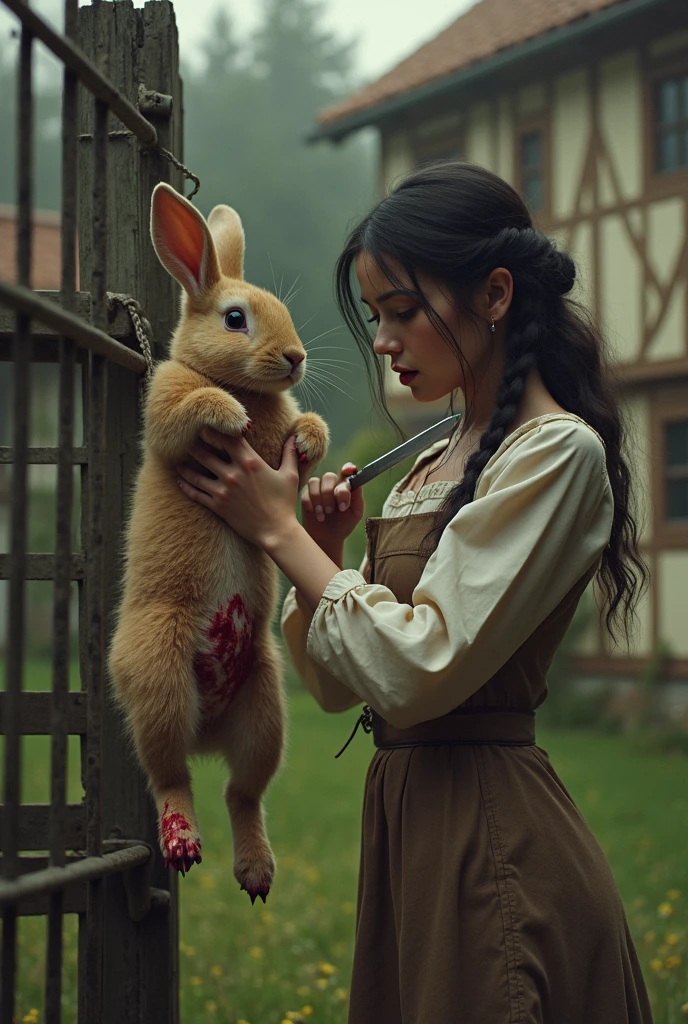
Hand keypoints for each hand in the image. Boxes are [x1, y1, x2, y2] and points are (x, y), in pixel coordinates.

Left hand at [175, 428, 300, 548]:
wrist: (276, 532)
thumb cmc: (284, 503)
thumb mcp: (290, 476)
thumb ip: (290, 454)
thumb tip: (294, 438)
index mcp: (250, 462)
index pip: (227, 438)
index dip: (215, 429)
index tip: (207, 426)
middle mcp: (233, 473)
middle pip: (205, 453)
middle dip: (194, 445)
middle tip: (186, 440)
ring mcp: (223, 490)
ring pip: (195, 474)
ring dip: (185, 466)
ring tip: (178, 461)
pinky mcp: (217, 506)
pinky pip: (195, 494)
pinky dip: (185, 486)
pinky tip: (179, 480)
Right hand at [301, 462, 363, 551]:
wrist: (328, 539)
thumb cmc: (344, 525)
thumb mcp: (355, 513)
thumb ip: (357, 498)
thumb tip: (357, 484)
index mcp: (345, 486)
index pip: (346, 471)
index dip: (346, 468)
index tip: (346, 472)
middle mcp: (331, 484)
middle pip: (329, 476)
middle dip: (330, 492)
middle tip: (333, 509)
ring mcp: (317, 489)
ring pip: (315, 482)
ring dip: (320, 499)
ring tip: (324, 514)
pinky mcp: (306, 497)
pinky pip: (306, 494)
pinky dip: (312, 505)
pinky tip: (318, 516)